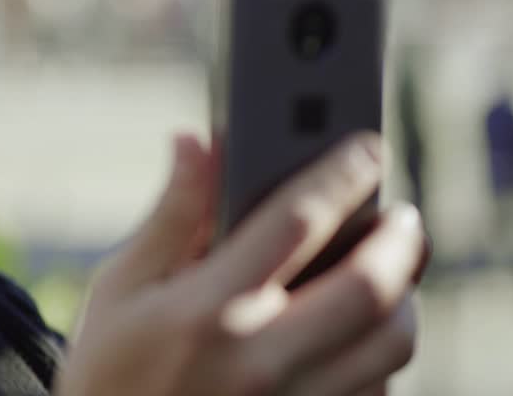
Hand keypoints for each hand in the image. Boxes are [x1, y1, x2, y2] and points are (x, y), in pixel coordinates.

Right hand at [54, 133, 424, 395]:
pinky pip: (377, 389)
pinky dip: (382, 352)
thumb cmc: (108, 369)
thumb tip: (196, 141)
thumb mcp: (120, 287)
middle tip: (401, 215)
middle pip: (369, 284)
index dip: (340, 174)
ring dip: (404, 297)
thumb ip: (171, 214)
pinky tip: (362, 331)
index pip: (295, 221)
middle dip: (399, 238)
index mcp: (205, 306)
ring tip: (390, 271)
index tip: (365, 149)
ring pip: (390, 344)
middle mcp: (257, 357)